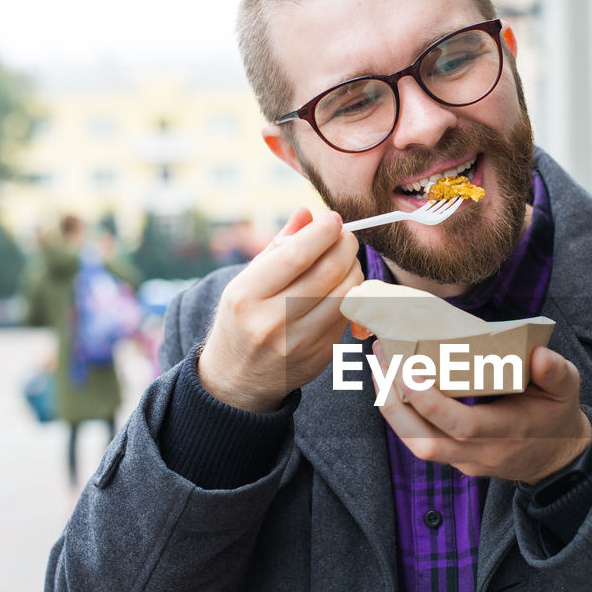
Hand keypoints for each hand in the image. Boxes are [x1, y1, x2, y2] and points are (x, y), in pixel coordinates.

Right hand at [198, 208, 362, 411]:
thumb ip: (278, 246)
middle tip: (345, 237)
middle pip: (328, 272)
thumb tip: (307, 213)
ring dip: (354, 269)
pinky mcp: (320, 357)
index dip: (322, 232)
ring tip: (345, 261)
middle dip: (345, 246)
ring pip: (346, 294)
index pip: (296, 255)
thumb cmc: (242, 319)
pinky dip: (351, 295)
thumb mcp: (246, 281)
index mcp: (246, 296)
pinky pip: (347, 316)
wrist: (237, 378)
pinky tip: (341, 288)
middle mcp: (271, 322)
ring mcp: (298, 343)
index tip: (332, 219)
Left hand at [373, 343, 591, 481]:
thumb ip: (556, 372)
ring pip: (415, 444)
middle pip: (425, 442)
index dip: (432, 402)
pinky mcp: (454, 460)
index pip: (462, 426)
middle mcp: (481, 453)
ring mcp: (464, 461)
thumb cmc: (556, 414)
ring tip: (378, 366)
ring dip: (390, 407)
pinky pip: (420, 439)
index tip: (410, 369)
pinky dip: (401, 412)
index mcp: (508, 432)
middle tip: (381, 361)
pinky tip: (391, 381)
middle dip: (395, 404)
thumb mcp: (567, 390)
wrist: (555, 458)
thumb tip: (540, 355)